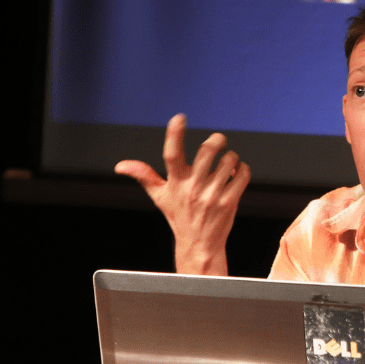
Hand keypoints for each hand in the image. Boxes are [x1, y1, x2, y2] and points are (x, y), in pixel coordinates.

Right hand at [115, 113, 250, 275]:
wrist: (199, 245)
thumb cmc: (180, 218)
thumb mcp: (160, 197)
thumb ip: (144, 176)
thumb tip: (121, 166)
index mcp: (175, 183)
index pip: (171, 154)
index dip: (174, 134)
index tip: (179, 118)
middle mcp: (193, 188)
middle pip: (207, 150)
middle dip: (217, 140)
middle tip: (217, 142)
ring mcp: (212, 195)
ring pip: (229, 160)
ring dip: (231, 157)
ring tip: (226, 165)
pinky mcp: (229, 202)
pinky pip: (242, 174)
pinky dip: (243, 169)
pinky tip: (236, 174)